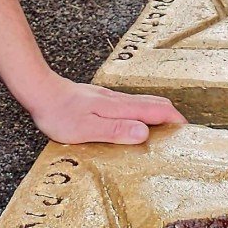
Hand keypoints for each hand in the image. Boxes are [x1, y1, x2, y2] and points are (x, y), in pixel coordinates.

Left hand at [22, 76, 185, 145]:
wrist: (40, 91)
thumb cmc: (59, 113)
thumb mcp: (87, 129)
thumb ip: (116, 130)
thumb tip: (145, 133)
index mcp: (119, 107)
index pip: (157, 109)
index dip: (175, 120)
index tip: (187, 133)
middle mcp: (118, 100)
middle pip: (154, 103)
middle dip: (171, 117)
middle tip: (179, 136)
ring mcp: (109, 98)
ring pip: (142, 103)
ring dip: (157, 115)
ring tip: (163, 133)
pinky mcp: (100, 100)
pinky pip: (129, 106)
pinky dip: (141, 114)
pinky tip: (134, 124)